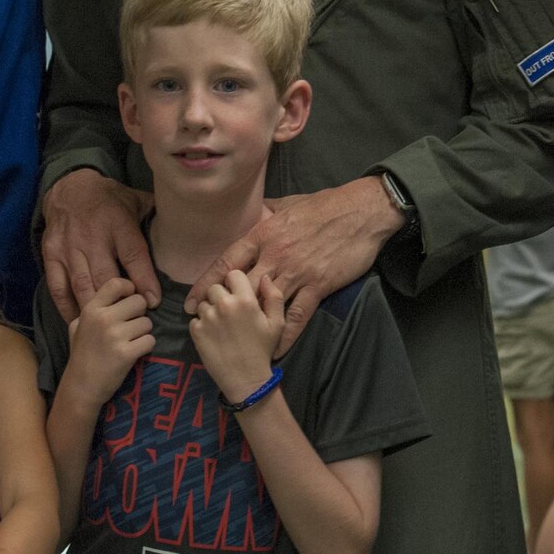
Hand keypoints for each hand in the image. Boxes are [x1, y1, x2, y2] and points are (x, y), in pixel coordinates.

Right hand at [41, 169, 157, 319]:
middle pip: (106, 275)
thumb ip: (156, 217)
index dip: (144, 279)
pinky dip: (67, 307)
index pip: (133, 255)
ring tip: (107, 327)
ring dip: (95, 308)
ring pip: (82, 285)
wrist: (68, 188)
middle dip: (120, 301)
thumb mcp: (134, 200)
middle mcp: (91, 237)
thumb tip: (183, 232)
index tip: (153, 301)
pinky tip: (78, 321)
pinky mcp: (51, 256)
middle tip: (131, 318)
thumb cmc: (108, 199)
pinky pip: (58, 287)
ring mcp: (68, 248)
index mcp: (116, 222)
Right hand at [66, 276, 154, 398]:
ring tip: (129, 343)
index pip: (117, 283)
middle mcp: (103, 318)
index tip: (129, 299)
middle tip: (130, 327)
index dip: (129, 288)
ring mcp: (115, 336)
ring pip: (147, 322)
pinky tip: (134, 353)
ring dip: (143, 333)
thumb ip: (96, 308)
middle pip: (139, 301)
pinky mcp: (126, 353)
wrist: (81, 387)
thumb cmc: (82, 354)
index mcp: (91, 309)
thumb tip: (121, 292)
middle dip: (139, 314)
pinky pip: (150, 340)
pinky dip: (146, 347)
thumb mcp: (78, 325)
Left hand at [187, 177, 404, 353]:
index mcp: (265, 235)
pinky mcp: (318, 285)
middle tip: (206, 327)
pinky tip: (276, 349)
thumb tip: (259, 213)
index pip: (228, 262)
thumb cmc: (326, 204)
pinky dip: (285, 335)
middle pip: (239, 287)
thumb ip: (270, 213)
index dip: (207, 283)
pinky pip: (297, 316)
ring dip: (248, 324)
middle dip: (221, 308)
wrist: (361, 213)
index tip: (192, 301)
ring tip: (234, 343)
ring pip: (264, 304)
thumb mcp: (290, 204)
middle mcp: (275, 256)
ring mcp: (297, 272)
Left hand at [190, 270, 285, 398]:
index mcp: (245, 300)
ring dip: (210, 310)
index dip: (236, 283)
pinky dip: (201, 324)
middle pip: (215, 287)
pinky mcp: (196, 331)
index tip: (239, 295)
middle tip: (229, 312)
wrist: (246, 379)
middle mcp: (224, 304)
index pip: (233, 274)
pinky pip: (195, 318)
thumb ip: (274, 296)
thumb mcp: (278, 323)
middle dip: (221, 296)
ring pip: (203, 302)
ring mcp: (208, 317)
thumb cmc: (263, 349)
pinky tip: (213, 335)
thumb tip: (265, 277)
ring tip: (221, 325)